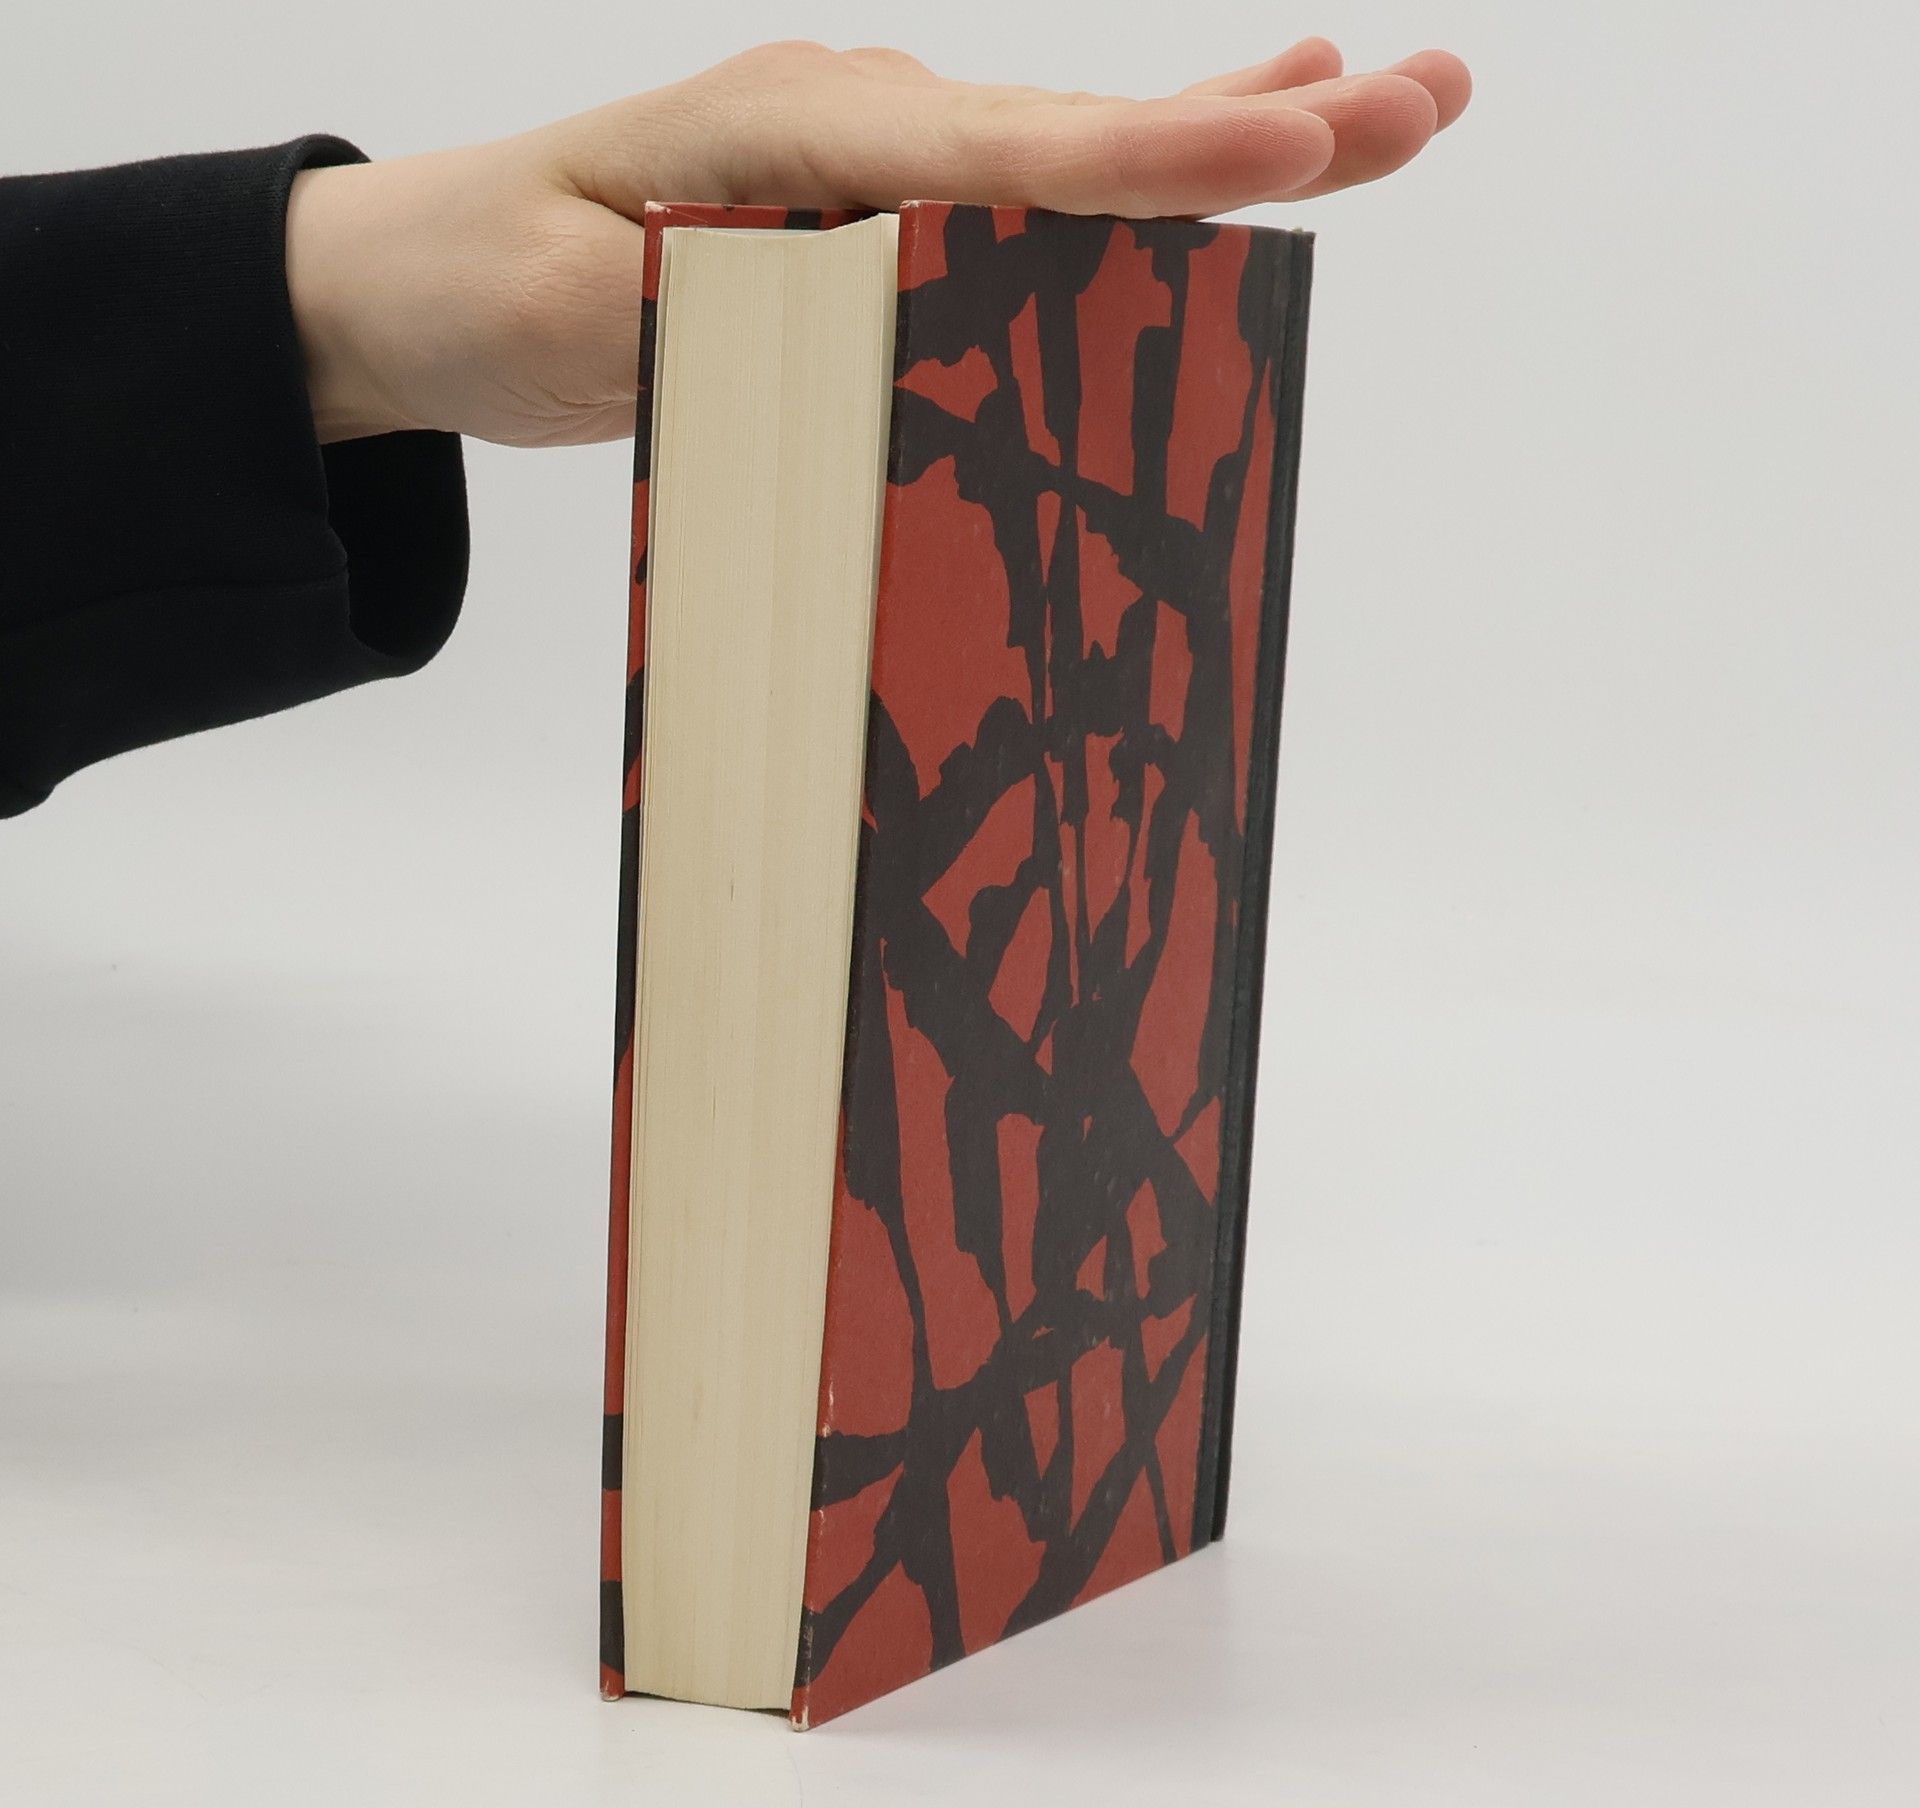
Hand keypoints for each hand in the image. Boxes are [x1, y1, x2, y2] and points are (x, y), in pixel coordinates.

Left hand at [286, 38, 1470, 448]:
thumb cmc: (486, 284)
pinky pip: (1030, 207)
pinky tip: (1228, 159)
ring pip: (1078, 160)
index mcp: (801, 132)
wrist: (421, 277)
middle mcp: (863, 128)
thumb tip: (874, 306)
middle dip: (1256, 126)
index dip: (1162, 160)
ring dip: (1229, 142)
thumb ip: (719, 307)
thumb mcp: (572, 314)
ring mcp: (877, 168)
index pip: (1011, 156)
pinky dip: (1141, 187)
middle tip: (1422, 102)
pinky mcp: (874, 222)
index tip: (1297, 144)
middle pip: (1084, 137)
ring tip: (1378, 113)